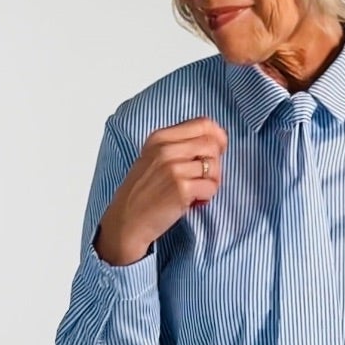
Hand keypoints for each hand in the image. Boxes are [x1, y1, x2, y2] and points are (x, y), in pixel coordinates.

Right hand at [94, 117, 227, 264]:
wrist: (127, 221)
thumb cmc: (142, 192)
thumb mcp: (153, 158)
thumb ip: (178, 145)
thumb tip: (215, 138)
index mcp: (159, 137)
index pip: (202, 123)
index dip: (217, 137)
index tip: (218, 150)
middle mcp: (165, 149)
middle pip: (211, 144)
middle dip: (215, 162)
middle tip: (204, 178)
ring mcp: (173, 169)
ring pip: (214, 166)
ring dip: (212, 182)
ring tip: (197, 192)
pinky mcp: (181, 189)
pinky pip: (211, 186)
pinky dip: (207, 196)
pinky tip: (194, 201)